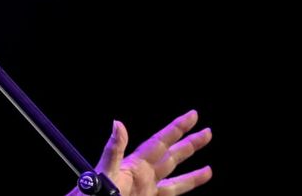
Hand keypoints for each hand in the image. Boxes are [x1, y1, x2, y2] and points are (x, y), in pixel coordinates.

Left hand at [70, 110, 212, 195]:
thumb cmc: (92, 194)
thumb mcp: (104, 171)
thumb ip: (113, 150)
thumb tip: (118, 124)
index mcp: (135, 165)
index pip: (160, 142)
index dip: (177, 128)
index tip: (193, 115)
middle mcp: (143, 176)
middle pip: (171, 157)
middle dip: (189, 145)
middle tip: (207, 132)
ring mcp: (145, 191)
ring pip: (174, 181)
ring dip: (192, 176)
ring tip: (209, 170)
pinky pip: (168, 195)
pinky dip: (182, 190)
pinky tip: (191, 188)